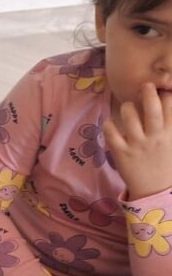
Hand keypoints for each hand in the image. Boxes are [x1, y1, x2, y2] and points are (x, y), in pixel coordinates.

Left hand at [105, 82, 171, 200]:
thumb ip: (170, 127)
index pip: (171, 107)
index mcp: (171, 134)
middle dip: (149, 93)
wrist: (155, 190)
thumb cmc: (165, 163)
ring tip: (128, 107)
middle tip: (146, 85)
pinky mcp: (121, 153)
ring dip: (127, 107)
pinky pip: (112, 133)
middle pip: (153, 109)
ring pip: (130, 117)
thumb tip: (168, 105)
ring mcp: (137, 145)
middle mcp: (155, 137)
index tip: (162, 89)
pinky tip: (111, 122)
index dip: (166, 95)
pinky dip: (109, 124)